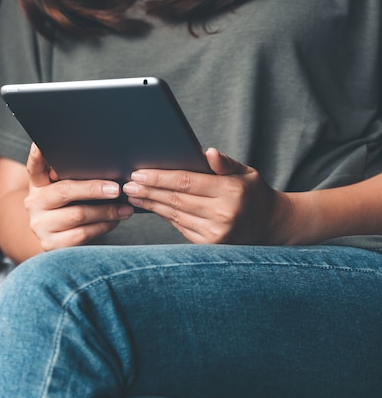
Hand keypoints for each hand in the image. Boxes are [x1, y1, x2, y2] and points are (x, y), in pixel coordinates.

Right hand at [24, 143, 133, 250]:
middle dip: (94, 189)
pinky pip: (82, 234)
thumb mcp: (67, 191)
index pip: (34, 165)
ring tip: (125, 208)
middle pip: (65, 191)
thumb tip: (109, 169)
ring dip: (107, 211)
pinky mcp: (51, 244)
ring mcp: (40, 225)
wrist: (58, 241)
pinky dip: (103, 226)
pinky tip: (114, 221)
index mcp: (37, 184)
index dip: (37, 154)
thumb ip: (76, 179)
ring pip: (78, 215)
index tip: (42, 144)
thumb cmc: (70, 209)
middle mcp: (34, 202)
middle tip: (117, 188)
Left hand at [122, 148, 291, 244]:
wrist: (270, 225)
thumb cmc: (253, 192)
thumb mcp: (246, 172)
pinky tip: (150, 206)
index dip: (159, 177)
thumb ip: (225, 163)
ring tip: (133, 194)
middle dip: (149, 190)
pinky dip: (163, 215)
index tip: (138, 173)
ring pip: (174, 214)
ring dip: (151, 204)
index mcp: (231, 192)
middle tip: (127, 184)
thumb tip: (207, 152)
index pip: (187, 182)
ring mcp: (216, 233)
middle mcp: (224, 214)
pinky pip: (179, 226)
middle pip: (176, 199)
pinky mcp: (209, 244)